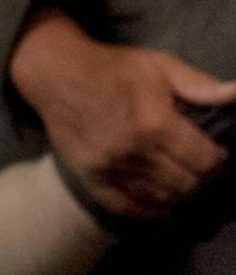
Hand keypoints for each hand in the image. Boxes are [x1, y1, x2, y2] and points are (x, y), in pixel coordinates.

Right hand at [8, 8, 235, 216]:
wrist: (56, 74)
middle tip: (199, 166)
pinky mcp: (89, 177)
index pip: (206, 161)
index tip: (216, 154)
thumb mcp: (159, 65)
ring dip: (179, 193)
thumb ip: (201, 85)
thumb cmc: (113, 68)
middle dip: (202, 177)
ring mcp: (109, 168)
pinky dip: (150, 210)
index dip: (219, 160)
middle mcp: (133, 151)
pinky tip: (161, 203)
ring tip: (181, 179)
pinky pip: (127, 207)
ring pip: (162, 199)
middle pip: (188, 184)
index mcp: (155, 123)